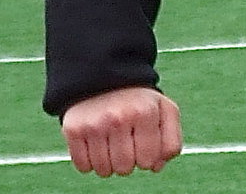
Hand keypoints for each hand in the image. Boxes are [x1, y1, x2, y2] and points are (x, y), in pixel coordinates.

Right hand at [61, 86, 181, 176]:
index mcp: (146, 112)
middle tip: (126, 140)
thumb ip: (170, 140)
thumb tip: (156, 167)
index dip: (146, 157)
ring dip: (108, 162)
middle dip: (128, 160)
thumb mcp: (164, 110)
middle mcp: (119, 117)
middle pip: (125, 169)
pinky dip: (89, 161)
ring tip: (111, 140)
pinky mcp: (74, 130)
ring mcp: (95, 124)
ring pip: (104, 171)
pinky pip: (83, 167)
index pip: (148, 161)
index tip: (143, 141)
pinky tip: (96, 142)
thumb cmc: (139, 100)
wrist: (105, 75)